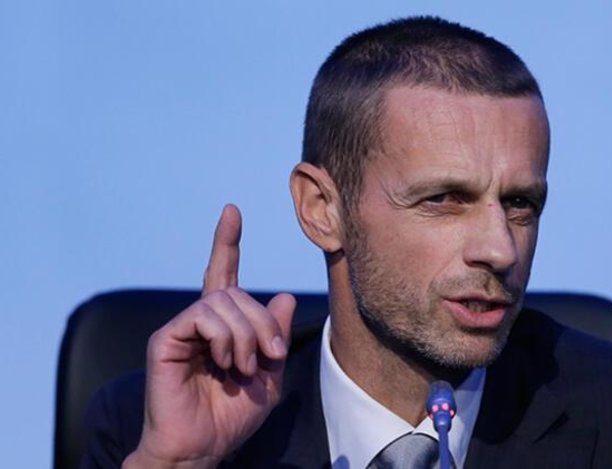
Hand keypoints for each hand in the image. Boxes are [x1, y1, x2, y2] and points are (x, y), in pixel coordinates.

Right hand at [124, 204, 294, 468]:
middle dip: (263, 323)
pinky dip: (224, 338)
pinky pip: (203, 315)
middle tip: (270, 356)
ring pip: (224, 302)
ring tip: (244, 367)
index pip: (224, 273)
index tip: (232, 211)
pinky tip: (223, 362)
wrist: (202, 446)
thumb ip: (275, 335)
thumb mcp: (269, 374)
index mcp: (222, 325)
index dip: (227, 242)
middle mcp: (199, 320)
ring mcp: (181, 328)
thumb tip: (282, 297)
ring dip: (246, 336)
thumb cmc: (231, 415)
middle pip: (238, 293)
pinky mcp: (165, 340)